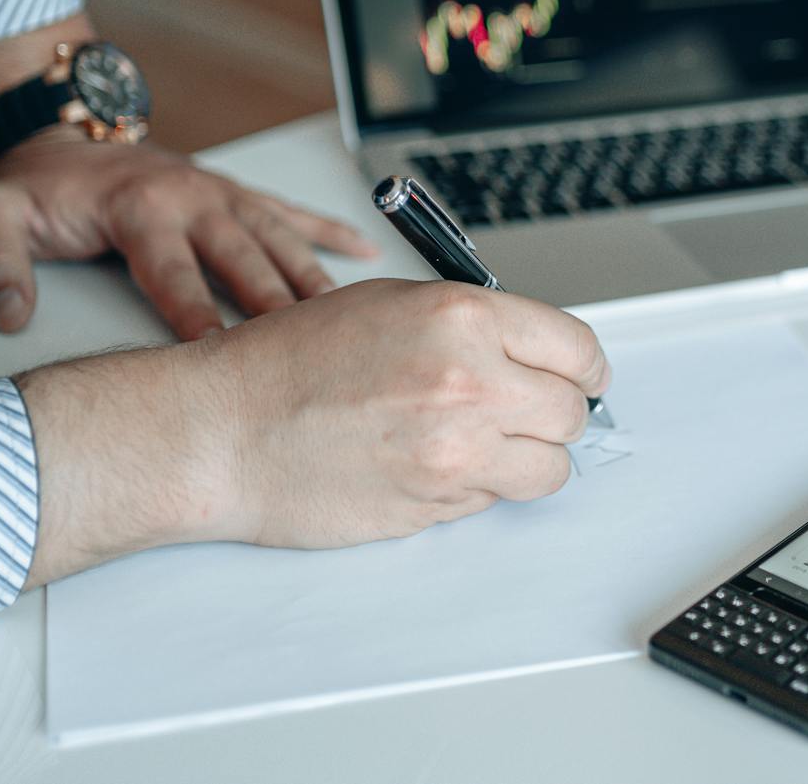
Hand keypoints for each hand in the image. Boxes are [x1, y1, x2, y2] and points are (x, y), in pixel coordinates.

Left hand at [0, 126, 376, 339]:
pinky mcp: (236, 193)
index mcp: (140, 210)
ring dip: (313, 280)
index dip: (199, 320)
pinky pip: (292, 213)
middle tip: (310, 353)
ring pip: (281, 241)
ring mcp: (222, 194)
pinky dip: (331, 233)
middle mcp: (193, 199)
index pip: (175, 276)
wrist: (62, 133)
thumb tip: (10, 315)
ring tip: (350, 320)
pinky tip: (367, 256)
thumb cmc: (35, 186)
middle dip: (278, 309)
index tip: (221, 359)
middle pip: (246, 262)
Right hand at [15, 279, 611, 583]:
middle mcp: (472, 383)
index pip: (575, 347)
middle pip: (572, 412)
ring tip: (487, 442)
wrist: (223, 431)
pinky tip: (436, 463)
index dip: (584, 365)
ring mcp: (458, 452)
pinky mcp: (437, 505)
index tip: (581, 375)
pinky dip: (481, 486)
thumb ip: (470, 324)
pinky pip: (494, 499)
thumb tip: (529, 352)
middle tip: (530, 409)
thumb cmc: (287, 362)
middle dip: (557, 411)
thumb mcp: (391, 303)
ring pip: (549, 468)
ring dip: (530, 458)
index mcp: (464, 318)